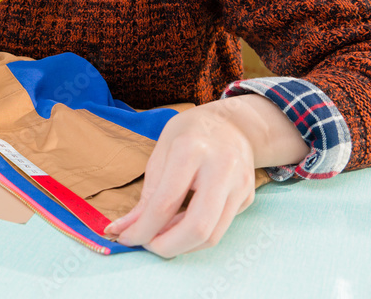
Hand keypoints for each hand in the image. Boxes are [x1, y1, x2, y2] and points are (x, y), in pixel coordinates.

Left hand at [105, 95, 307, 257]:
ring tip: (161, 236)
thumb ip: (147, 195)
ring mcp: (240, 184)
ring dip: (181, 246)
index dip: (143, 228)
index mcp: (191, 150)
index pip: (165, 203)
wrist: (233, 123)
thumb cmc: (190, 134)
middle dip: (167, 247)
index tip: (126, 238)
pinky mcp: (248, 197)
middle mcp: (221, 168)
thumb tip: (122, 229)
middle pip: (197, 227)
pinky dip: (195, 237)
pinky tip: (180, 227)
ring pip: (212, 236)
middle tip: (148, 246)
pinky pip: (220, 229)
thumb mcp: (161, 153)